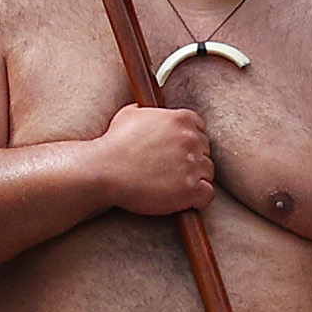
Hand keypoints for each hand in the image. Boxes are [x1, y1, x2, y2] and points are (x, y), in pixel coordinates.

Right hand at [92, 101, 215, 219]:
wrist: (104, 171)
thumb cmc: (114, 145)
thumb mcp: (130, 114)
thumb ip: (149, 111)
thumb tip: (151, 112)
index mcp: (181, 118)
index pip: (200, 130)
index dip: (188, 143)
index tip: (178, 152)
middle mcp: (191, 138)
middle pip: (205, 151)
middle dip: (191, 161)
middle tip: (173, 171)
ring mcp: (192, 164)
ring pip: (207, 173)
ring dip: (195, 179)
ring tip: (174, 186)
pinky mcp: (190, 189)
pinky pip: (207, 195)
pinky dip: (198, 198)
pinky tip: (184, 199)